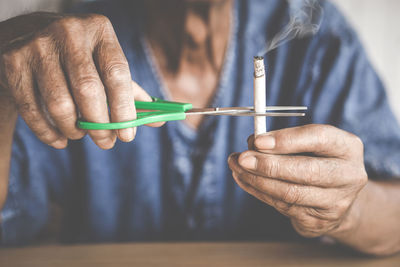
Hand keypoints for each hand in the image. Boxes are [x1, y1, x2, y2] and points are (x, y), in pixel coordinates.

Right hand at [0, 12, 159, 149]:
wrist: (28, 37)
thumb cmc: (80, 59)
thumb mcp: (106, 64)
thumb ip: (131, 92)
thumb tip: (159, 119)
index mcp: (100, 30)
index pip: (117, 74)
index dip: (124, 109)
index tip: (128, 136)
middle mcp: (69, 32)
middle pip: (88, 90)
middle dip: (100, 125)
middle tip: (106, 143)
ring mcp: (38, 45)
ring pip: (60, 104)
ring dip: (74, 129)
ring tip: (81, 134)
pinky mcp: (13, 62)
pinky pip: (33, 110)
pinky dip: (49, 133)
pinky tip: (60, 139)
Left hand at [228, 124, 367, 237]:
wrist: (335, 199)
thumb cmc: (316, 162)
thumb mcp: (307, 145)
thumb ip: (283, 141)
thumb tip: (252, 143)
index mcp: (348, 147)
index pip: (319, 138)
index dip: (287, 139)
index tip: (258, 140)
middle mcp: (350, 175)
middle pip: (306, 171)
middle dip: (268, 164)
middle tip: (242, 158)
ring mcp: (337, 202)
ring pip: (290, 193)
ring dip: (257, 180)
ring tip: (236, 167)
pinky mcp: (320, 221)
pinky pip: (282, 206)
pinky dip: (258, 191)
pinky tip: (244, 180)